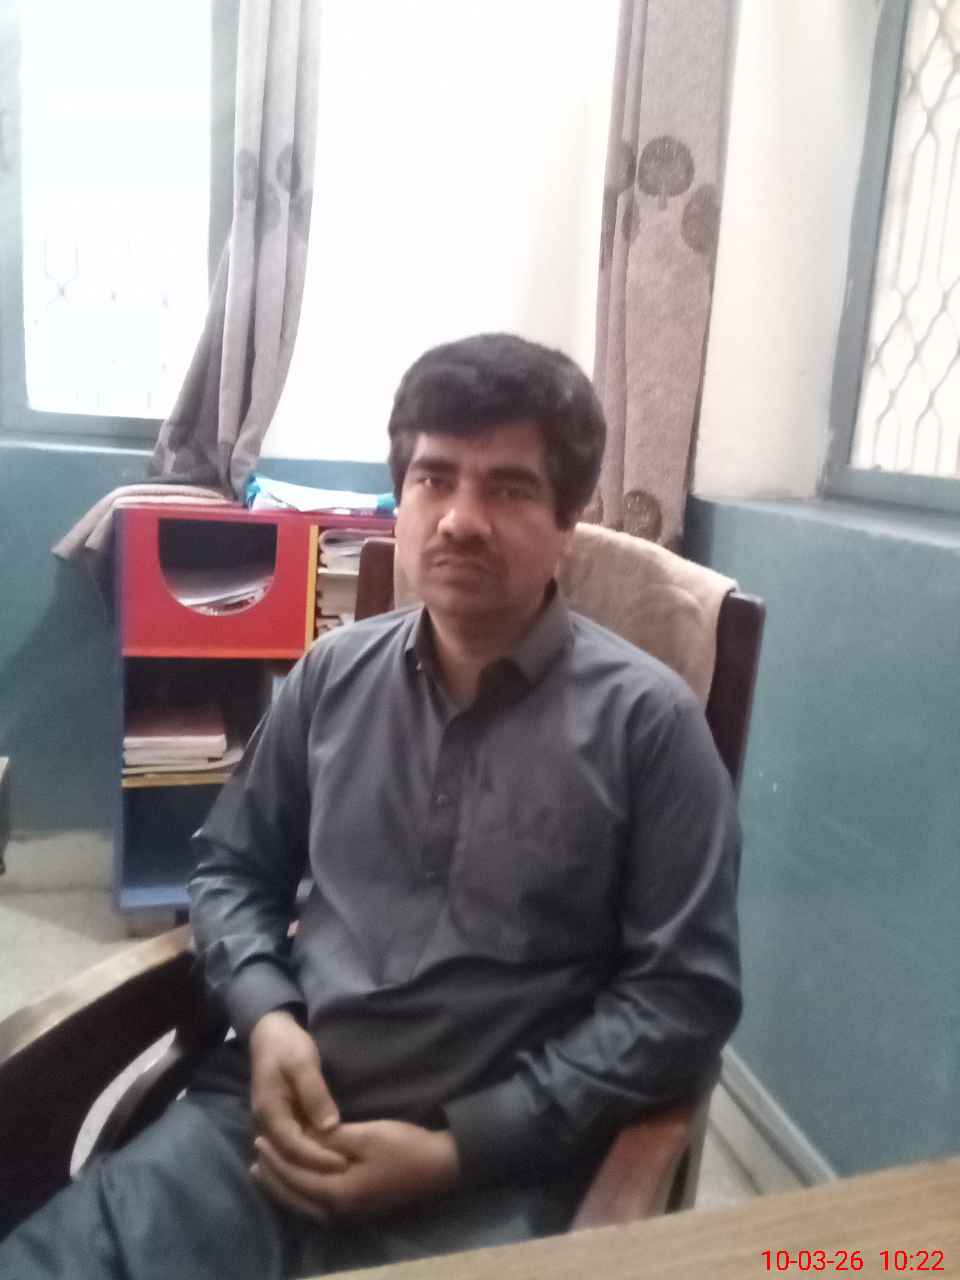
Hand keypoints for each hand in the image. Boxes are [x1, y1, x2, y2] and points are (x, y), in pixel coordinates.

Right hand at [248, 1009, 344, 1175]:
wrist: (270, 1033)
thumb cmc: (287, 1045)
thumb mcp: (302, 1063)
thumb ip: (315, 1093)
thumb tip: (330, 1126)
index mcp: (269, 1112)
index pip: (293, 1148)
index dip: (317, 1158)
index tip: (342, 1164)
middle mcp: (266, 1125)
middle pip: (290, 1158)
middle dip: (316, 1168)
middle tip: (347, 1173)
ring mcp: (272, 1125)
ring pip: (291, 1155)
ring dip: (313, 1165)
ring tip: (340, 1171)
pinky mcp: (281, 1122)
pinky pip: (293, 1145)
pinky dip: (310, 1154)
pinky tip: (329, 1160)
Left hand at [251, 1120, 460, 1222]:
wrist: (440, 1167)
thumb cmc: (404, 1147)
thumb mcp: (366, 1136)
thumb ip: (330, 1140)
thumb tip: (303, 1138)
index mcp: (339, 1194)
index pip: (295, 1178)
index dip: (275, 1160)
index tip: (259, 1140)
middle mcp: (338, 1213)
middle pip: (294, 1198)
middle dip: (272, 1177)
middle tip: (255, 1156)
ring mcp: (348, 1216)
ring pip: (303, 1206)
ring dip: (282, 1188)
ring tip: (264, 1172)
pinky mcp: (356, 1212)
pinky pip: (316, 1206)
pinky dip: (299, 1194)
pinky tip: (295, 1184)